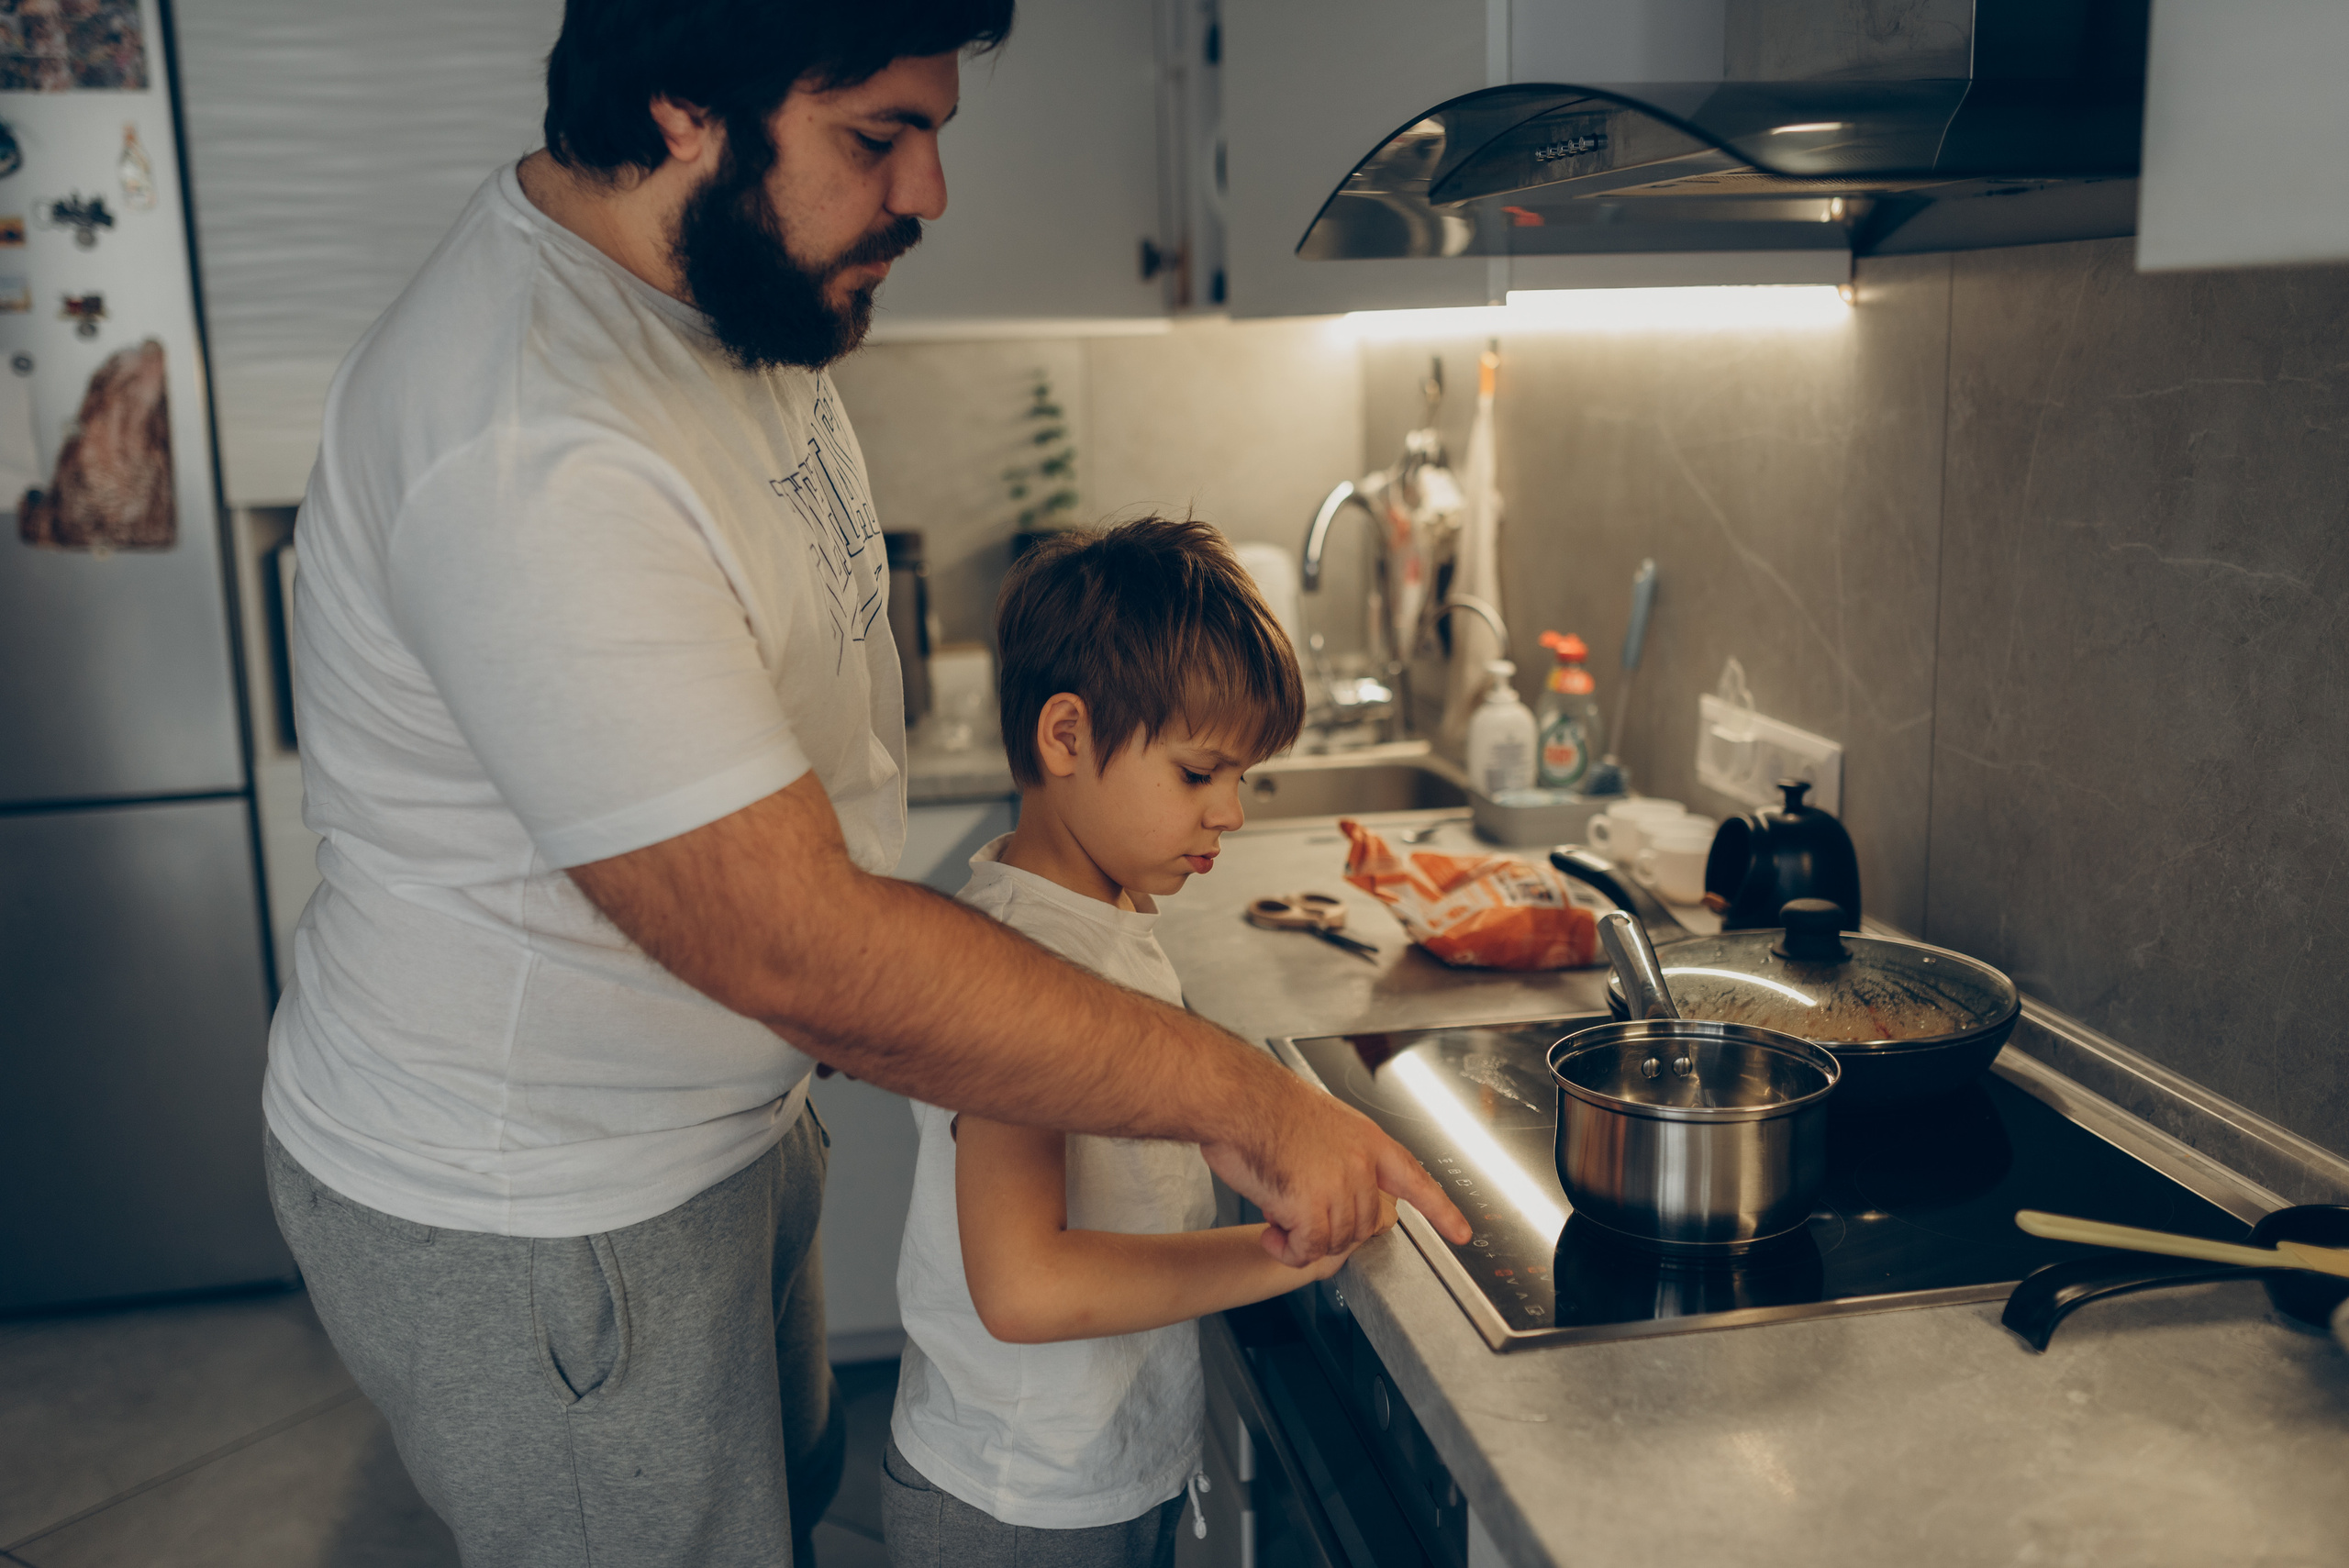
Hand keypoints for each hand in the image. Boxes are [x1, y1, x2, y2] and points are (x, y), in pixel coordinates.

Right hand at [1202, 1079, 1469, 1266]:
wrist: (1239, 1100)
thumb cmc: (1263, 1105)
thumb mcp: (1318, 1123)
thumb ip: (1336, 1158)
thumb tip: (1325, 1191)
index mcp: (1368, 1140)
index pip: (1415, 1180)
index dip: (1440, 1210)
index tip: (1462, 1233)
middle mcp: (1361, 1164)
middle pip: (1363, 1226)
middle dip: (1330, 1230)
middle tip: (1294, 1214)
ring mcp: (1340, 1186)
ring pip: (1334, 1241)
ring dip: (1303, 1240)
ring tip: (1277, 1219)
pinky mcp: (1312, 1207)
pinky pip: (1308, 1250)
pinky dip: (1289, 1251)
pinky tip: (1272, 1236)